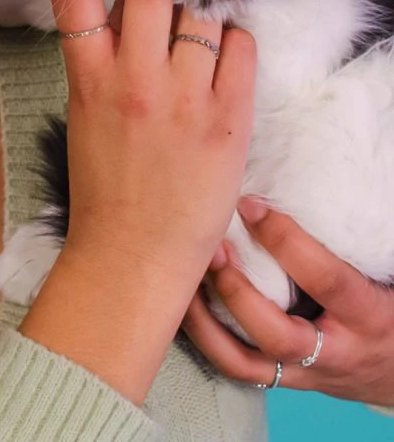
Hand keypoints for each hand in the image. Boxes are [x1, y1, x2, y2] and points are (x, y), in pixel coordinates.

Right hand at [48, 0, 257, 283]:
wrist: (133, 252)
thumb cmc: (104, 182)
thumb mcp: (84, 110)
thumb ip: (100, 56)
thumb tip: (124, 5)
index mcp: (87, 77)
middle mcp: (133, 79)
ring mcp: (183, 97)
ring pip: (199, 11)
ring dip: (198, 10)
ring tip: (195, 31)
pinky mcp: (228, 119)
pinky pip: (240, 46)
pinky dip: (233, 40)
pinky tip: (222, 56)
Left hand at [181, 199, 393, 405]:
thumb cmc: (387, 305)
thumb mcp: (379, 273)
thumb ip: (347, 241)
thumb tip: (299, 176)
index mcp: (366, 316)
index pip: (327, 280)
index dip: (285, 241)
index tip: (249, 204)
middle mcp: (335, 353)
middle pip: (279, 336)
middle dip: (237, 292)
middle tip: (209, 248)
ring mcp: (304, 374)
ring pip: (245, 364)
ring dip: (206, 323)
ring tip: (183, 279)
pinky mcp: (281, 381)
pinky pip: (236, 368)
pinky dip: (204, 339)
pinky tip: (183, 304)